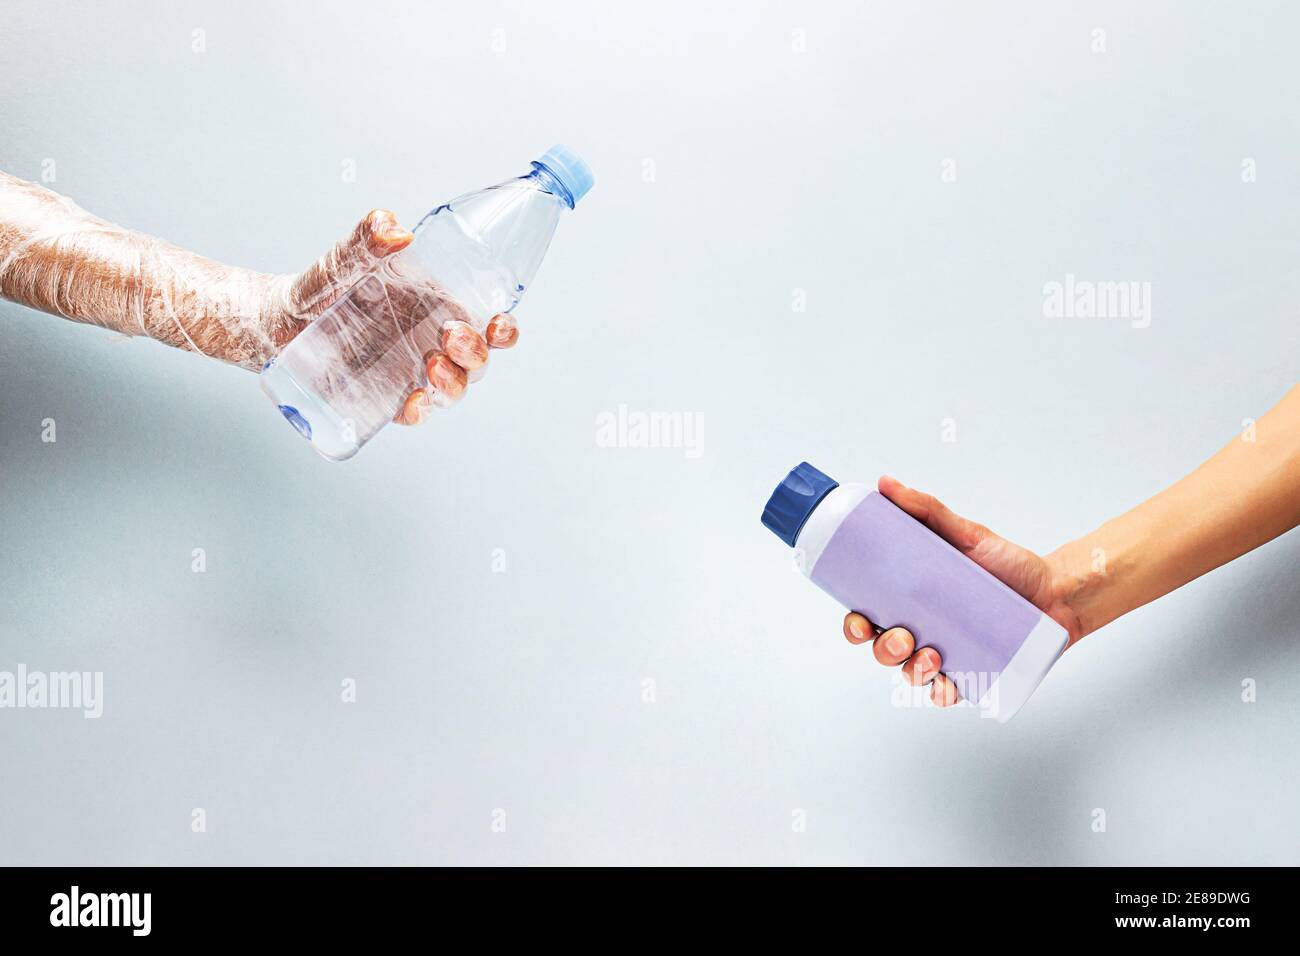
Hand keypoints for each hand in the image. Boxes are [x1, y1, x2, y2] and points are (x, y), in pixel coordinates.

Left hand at [261, 209, 519, 424]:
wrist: (276, 323)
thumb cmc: (319, 288)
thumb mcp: (342, 261)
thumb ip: (365, 239)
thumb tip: (394, 228)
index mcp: (438, 309)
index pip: (488, 324)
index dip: (504, 329)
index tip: (497, 323)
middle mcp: (432, 344)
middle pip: (478, 360)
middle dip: (476, 353)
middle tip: (450, 337)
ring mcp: (411, 374)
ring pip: (453, 389)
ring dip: (454, 383)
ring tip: (431, 366)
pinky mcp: (386, 398)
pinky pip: (414, 412)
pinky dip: (419, 412)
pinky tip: (412, 403)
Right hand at [841, 475, 1083, 707]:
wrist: (1056, 590)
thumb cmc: (1008, 564)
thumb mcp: (965, 534)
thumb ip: (925, 509)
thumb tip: (886, 483)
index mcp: (910, 602)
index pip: (869, 618)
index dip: (855, 626)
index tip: (859, 620)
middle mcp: (924, 631)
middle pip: (884, 650)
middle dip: (884, 650)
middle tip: (902, 635)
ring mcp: (948, 656)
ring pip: (912, 674)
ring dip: (911, 671)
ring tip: (932, 655)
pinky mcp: (975, 675)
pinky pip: (949, 693)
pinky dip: (942, 694)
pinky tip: (946, 685)